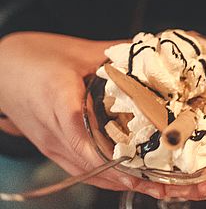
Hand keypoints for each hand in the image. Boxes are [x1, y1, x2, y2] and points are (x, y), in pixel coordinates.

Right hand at [0, 32, 163, 196]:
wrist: (2, 67)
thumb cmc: (35, 55)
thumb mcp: (79, 51)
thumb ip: (114, 53)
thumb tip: (147, 51)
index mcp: (59, 101)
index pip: (83, 138)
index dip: (111, 158)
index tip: (137, 169)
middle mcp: (53, 130)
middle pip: (89, 164)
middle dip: (125, 176)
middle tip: (159, 183)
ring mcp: (50, 142)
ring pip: (85, 172)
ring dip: (117, 181)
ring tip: (150, 185)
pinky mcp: (50, 145)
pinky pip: (78, 167)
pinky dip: (103, 174)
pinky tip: (125, 175)